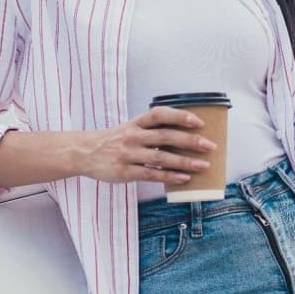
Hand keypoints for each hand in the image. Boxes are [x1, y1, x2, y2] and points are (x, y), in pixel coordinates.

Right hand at [77, 106, 216, 184]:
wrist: (84, 153)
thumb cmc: (116, 140)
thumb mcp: (131, 128)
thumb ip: (152, 129)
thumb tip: (186, 133)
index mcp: (135, 123)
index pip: (159, 115)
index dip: (179, 116)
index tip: (198, 121)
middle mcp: (132, 136)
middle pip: (165, 137)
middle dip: (190, 141)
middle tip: (210, 146)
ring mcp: (127, 154)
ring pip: (160, 157)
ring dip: (185, 162)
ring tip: (204, 165)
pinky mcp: (124, 172)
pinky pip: (151, 174)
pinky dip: (169, 176)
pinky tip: (184, 178)